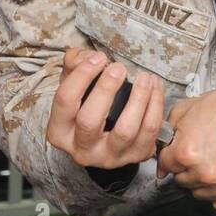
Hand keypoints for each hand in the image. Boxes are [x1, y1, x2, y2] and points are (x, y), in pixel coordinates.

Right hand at [45, 48, 164, 169]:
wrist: (105, 138)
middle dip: (105, 89)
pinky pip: (149, 133)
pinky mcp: (135, 157)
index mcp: (60, 132)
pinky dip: (155, 107)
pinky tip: (155, 87)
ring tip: (144, 78)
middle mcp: (82, 150)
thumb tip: (89, 57)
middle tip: (119, 68)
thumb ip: (74, 65)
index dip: (81, 76)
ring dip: (138, 99)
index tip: (98, 58)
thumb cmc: (87, 106)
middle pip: (90, 121)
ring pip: (125, 131)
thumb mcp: (73, 85)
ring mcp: (110, 157)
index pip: (65, 102)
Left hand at [157, 73, 215, 209]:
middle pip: (182, 181)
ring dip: (203, 181)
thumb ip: (169, 132)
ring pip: (200, 193)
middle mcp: (205, 174)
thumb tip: (162, 156)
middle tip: (202, 153)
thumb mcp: (189, 108)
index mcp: (187, 153)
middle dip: (187, 168)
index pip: (166, 165)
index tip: (180, 152)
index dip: (171, 155)